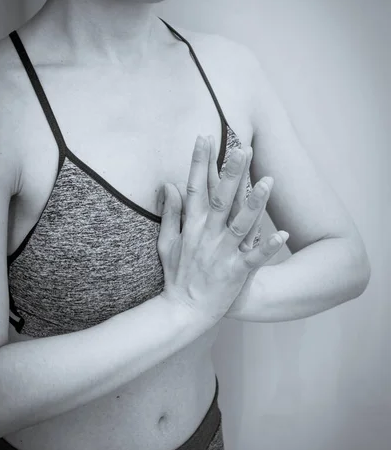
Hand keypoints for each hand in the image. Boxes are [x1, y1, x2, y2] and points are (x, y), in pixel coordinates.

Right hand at [170, 136, 288, 317]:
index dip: (199, 162)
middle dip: (232, 173)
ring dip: (255, 203)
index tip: (204, 138)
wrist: (182, 312)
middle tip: (244, 148)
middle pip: (221, 199)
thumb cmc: (176, 276)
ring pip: (241, 224)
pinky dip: (267, 247)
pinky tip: (282, 234)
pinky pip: (254, 259)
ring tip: (269, 181)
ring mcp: (222, 254)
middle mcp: (207, 236)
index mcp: (191, 227)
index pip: (194, 188)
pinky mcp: (235, 272)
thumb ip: (169, 213)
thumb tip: (170, 183)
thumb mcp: (166, 243)